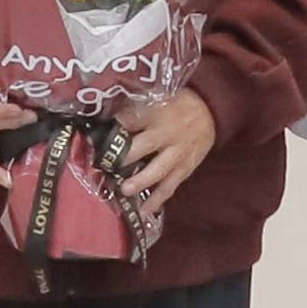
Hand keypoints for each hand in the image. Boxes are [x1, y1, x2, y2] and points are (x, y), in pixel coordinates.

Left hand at [114, 86, 218, 223]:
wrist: (211, 111)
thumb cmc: (177, 103)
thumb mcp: (156, 96)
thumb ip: (134, 106)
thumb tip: (105, 118)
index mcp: (157, 112)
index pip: (131, 118)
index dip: (114, 128)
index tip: (95, 137)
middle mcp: (167, 133)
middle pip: (143, 146)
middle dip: (124, 158)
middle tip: (104, 167)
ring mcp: (178, 153)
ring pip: (158, 170)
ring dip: (140, 181)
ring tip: (124, 191)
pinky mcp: (185, 168)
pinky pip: (170, 186)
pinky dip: (158, 199)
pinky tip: (144, 211)